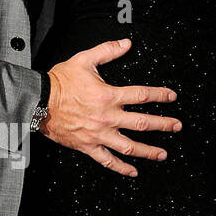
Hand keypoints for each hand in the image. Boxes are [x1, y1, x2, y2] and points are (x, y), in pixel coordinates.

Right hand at [42, 38, 180, 176]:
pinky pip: (107, 160)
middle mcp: (108, 117)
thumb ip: (107, 51)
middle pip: (142, 123)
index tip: (171, 97)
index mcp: (109, 96)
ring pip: (129, 146)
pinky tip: (133, 171)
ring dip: (148, 151)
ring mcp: (99, 134)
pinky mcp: (88, 146)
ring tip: (162, 154)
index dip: (160, 95)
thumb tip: (125, 44)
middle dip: (163, 124)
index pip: (142, 95)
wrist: (37, 101)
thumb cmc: (59, 82)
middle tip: (177, 126)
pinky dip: (121, 168)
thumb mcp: (83, 60)